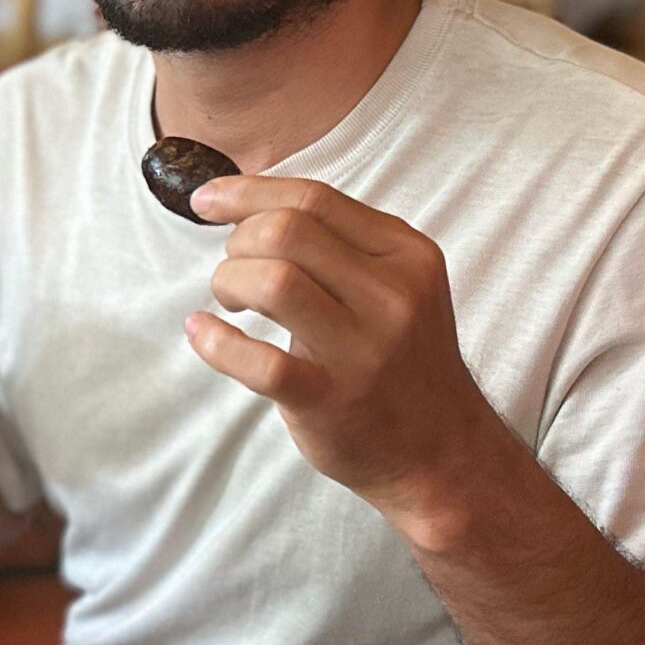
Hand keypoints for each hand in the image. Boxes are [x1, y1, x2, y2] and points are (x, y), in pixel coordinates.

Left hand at [183, 176, 505, 525]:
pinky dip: (216, 342)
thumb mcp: (397, 287)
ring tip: (230, 302)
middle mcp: (392, 296)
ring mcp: (364, 350)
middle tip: (234, 269)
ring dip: (229, 281)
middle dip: (239, 241)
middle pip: (288, 230)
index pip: (314, 199)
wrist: (442, 452)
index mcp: (407, 255)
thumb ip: (340, 246)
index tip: (208, 199)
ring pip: (273, 281)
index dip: (249, 192)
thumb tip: (250, 205)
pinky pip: (259, 362)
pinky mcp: (332, 400)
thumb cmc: (402, 362)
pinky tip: (202, 333)